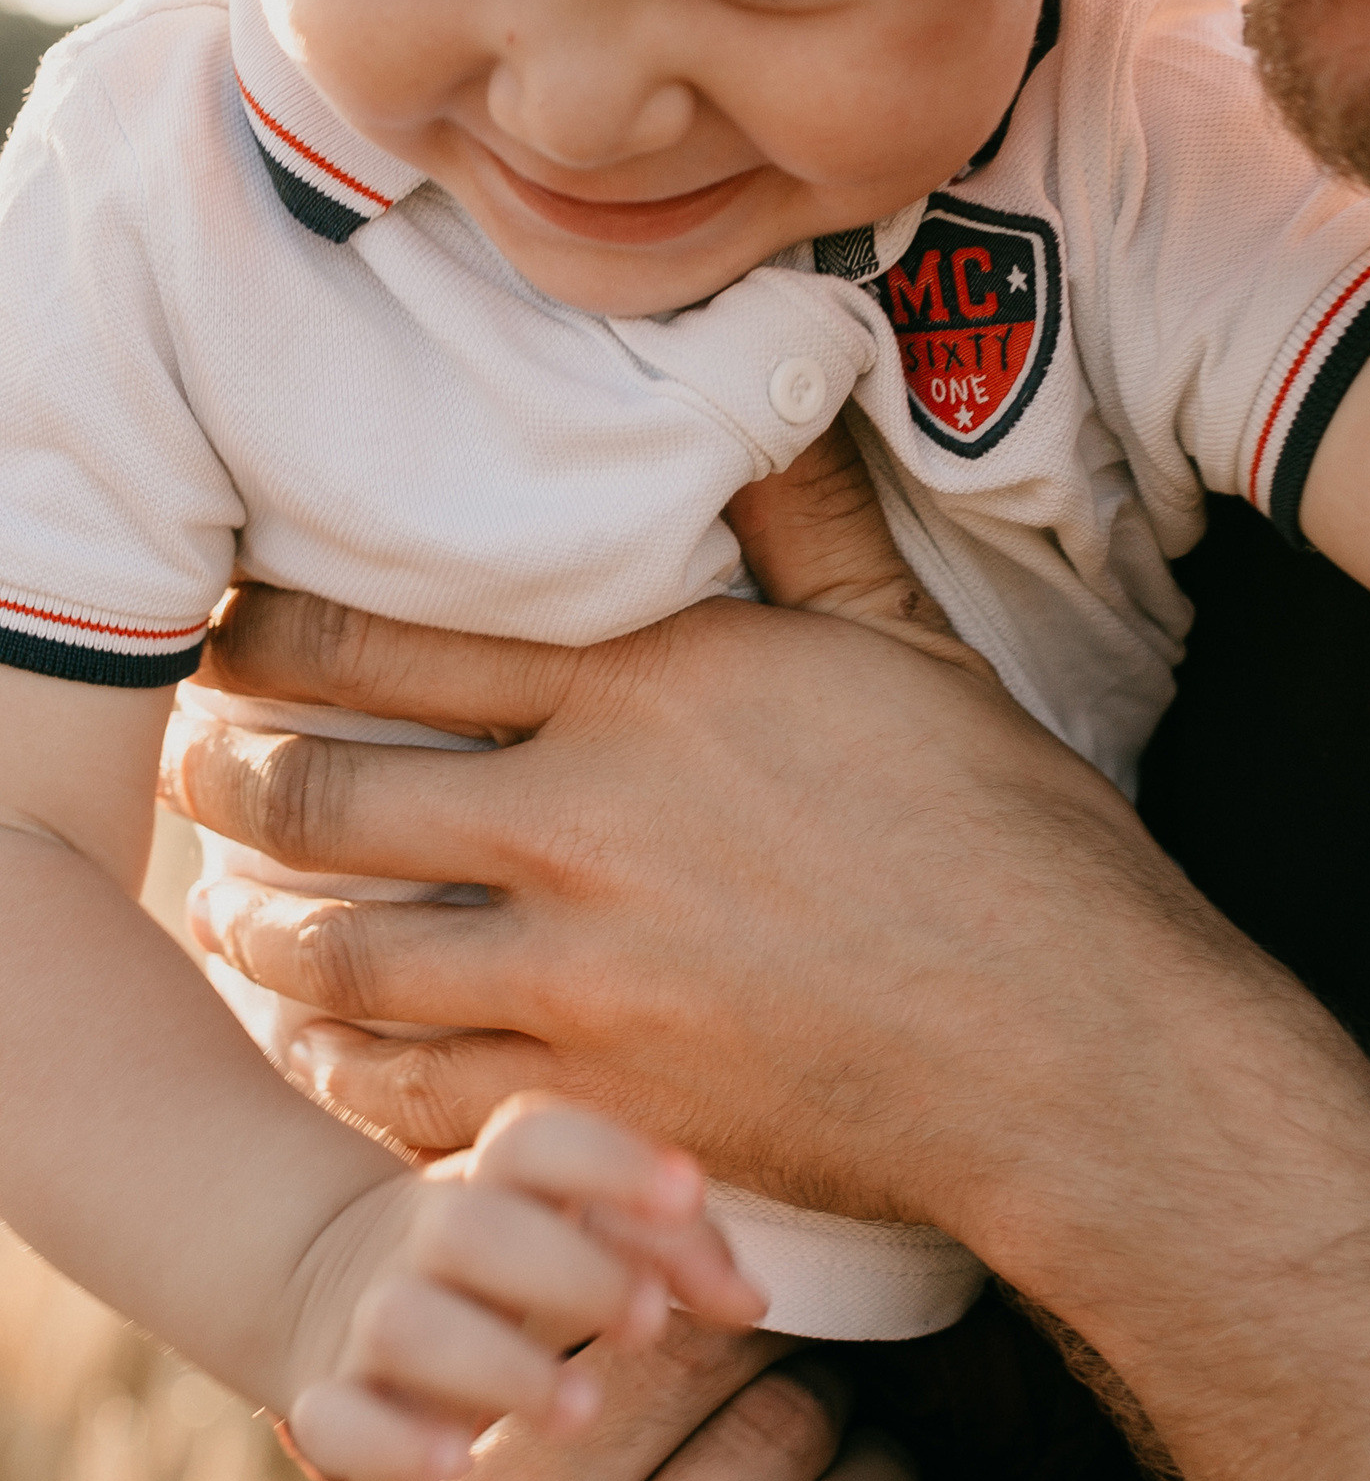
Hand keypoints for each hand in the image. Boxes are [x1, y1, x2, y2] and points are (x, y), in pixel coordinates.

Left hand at [166, 425, 1203, 1259]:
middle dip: (233, 777)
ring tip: (235, 907)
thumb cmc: (1005, 837)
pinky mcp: (596, 1098)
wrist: (1065, 1048)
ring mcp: (579, 973)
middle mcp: (585, 821)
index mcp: (651, 688)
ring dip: (263, 925)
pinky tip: (321, 1047)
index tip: (231, 625)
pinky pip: (409, 1087)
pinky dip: (340, 1067)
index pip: (402, 638)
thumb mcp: (907, 646)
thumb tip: (776, 383)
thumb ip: (806, 521)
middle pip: (334, 793)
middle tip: (194, 765)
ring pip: (344, 950)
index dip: (284, 631)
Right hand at [289, 1094, 767, 1480]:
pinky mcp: (329, 1405)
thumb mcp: (590, 1237)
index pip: (537, 1137)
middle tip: (649, 1320)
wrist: (345, 1292)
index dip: (609, 1158)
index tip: (689, 1189)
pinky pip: (333, 1421)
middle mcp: (429, 1238)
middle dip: (565, 1271)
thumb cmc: (526, 1264)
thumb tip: (750, 1300)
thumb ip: (674, 1250)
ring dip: (495, 1363)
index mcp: (499, 1179)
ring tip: (582, 1411)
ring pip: (407, 1324)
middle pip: (474, 1229)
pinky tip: (459, 1465)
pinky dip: (391, 1442)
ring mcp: (370, 1320)